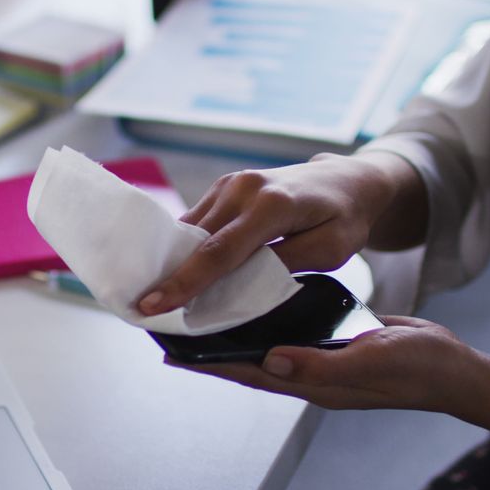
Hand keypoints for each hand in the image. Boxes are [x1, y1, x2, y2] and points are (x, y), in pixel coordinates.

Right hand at [138, 152, 402, 315]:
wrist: (348, 180)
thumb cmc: (345, 218)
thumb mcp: (331, 250)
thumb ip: (285, 264)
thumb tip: (240, 285)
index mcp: (272, 205)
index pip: (220, 252)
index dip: (185, 282)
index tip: (153, 305)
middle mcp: (244, 188)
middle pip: (196, 241)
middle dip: (168, 276)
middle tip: (140, 309)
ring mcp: (231, 183)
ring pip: (190, 230)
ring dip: (173, 262)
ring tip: (154, 295)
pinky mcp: (225, 186)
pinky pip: (198, 221)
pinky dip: (186, 247)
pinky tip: (177, 271)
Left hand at [167, 316, 482, 412]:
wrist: (453, 366)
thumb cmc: (417, 370)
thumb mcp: (370, 362)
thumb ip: (321, 364)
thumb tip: (272, 361)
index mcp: (310, 384)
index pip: (244, 373)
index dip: (206, 362)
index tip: (169, 349)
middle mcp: (306, 372)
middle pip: (244, 359)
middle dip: (208, 345)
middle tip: (173, 321)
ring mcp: (317, 357)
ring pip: (263, 342)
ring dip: (234, 328)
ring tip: (203, 305)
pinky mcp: (330, 339)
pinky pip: (287, 328)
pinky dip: (265, 315)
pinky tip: (254, 295)